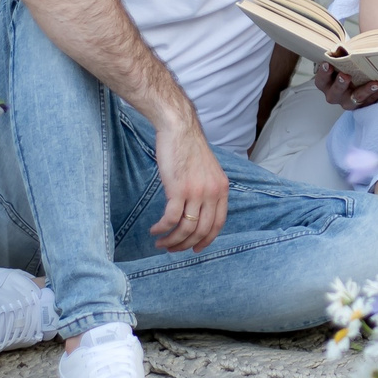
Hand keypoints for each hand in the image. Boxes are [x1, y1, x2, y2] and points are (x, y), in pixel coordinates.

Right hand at [148, 121, 229, 251]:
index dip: (207, 240)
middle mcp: (213, 193)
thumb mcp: (208, 171)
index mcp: (222, 189)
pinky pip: (171, 219)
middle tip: (172, 249)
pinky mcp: (178, 190)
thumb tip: (198, 212)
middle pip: (202, 231)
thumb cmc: (189, 148)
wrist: (179, 129)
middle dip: (186, 245)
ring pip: (186, 228)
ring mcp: (196, 192)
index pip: (218, 224)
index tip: (195, 249)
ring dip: (172, 240)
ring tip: (161, 242)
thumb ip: (207, 190)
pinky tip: (155, 230)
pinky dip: (162, 228)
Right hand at [314, 58, 377, 109]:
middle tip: (346, 76)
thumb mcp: (342, 59)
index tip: (327, 64)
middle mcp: (335, 95)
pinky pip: (369, 102)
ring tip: (375, 84)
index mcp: (326, 84)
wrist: (357, 74)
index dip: (323, 73)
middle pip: (334, 93)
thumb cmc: (345, 64)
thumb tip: (343, 48)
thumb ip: (341, 54)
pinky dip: (376, 95)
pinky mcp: (362, 104)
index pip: (321, 80)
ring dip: (364, 91)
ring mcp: (348, 101)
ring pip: (354, 100)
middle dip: (340, 84)